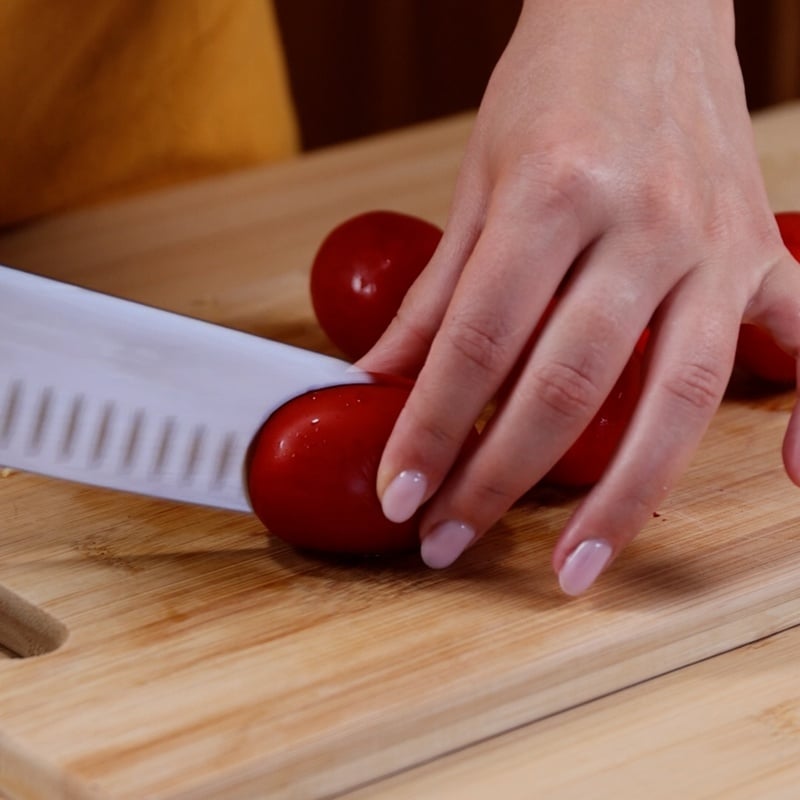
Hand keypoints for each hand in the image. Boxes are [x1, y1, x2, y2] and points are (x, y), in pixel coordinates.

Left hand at [357, 0, 799, 593]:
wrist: (642, 8)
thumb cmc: (553, 88)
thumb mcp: (476, 181)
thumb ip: (436, 291)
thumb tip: (379, 377)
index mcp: (555, 193)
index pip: (477, 343)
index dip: (429, 429)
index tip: (398, 493)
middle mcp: (643, 222)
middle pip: (568, 386)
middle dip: (499, 479)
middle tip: (449, 540)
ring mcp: (714, 243)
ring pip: (677, 393)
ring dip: (623, 496)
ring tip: (575, 567)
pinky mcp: (759, 250)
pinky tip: (788, 480)